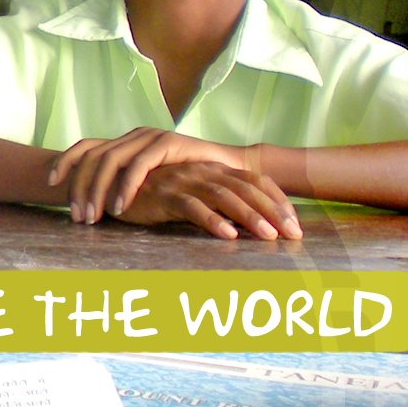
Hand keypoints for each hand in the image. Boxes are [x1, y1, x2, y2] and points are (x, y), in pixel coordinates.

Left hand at [49, 128, 278, 226]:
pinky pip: (138, 166)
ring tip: (92, 216)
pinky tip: (118, 207)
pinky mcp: (168, 144)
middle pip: (92, 155)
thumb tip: (92, 200)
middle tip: (76, 216)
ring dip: (97, 190)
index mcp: (124, 142)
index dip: (65, 161)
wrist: (231, 169)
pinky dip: (125, 187)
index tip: (50, 183)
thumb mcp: (150, 183)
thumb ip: (124, 185)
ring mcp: (149, 137)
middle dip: (79, 186)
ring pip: (111, 160)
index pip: (85, 146)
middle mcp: (133, 136)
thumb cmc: (188, 180)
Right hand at [111, 162, 298, 239]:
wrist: (112, 184)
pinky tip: (227, 235)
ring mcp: (183, 181)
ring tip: (269, 237)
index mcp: (212, 169)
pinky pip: (192, 207)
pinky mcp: (163, 195)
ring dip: (249, 216)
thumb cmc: (153, 193)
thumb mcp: (190, 194)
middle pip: (246, 189)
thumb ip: (216, 202)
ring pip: (224, 197)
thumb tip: (248, 223)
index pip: (254, 181)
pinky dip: (211, 220)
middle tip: (294, 234)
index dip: (278, 201)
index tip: (295, 224)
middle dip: (273, 211)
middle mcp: (201, 171)